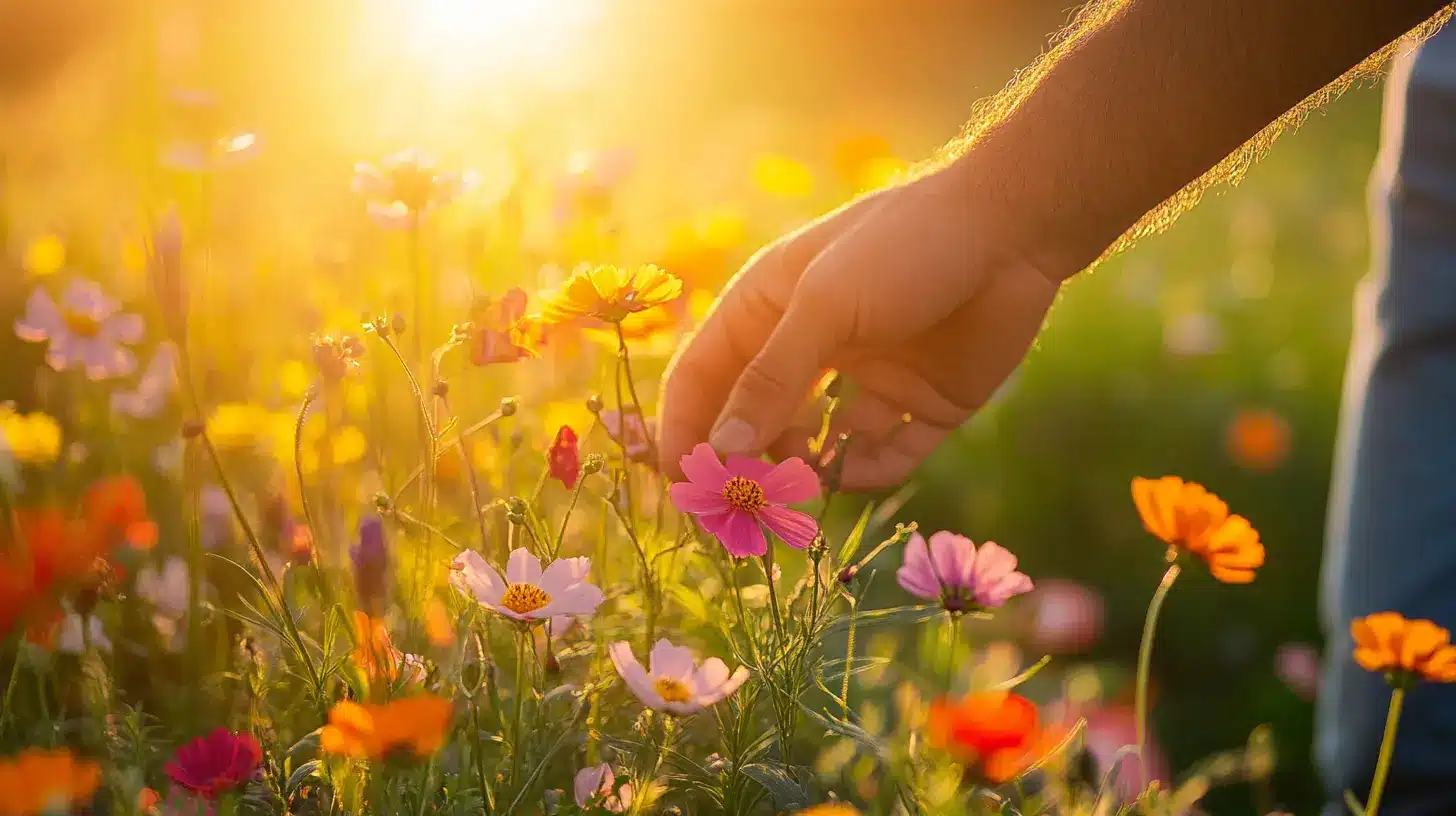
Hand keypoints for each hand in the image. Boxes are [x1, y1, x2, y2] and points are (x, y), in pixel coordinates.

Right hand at [657, 161, 1060, 490]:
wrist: (1015, 229)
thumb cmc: (905, 246)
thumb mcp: (826, 305)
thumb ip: (771, 379)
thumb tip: (721, 452)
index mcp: (769, 308)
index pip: (704, 377)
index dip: (685, 430)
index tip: (679, 484)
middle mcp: (812, 346)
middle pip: (755, 420)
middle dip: (743, 465)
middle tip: (738, 511)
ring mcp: (866, 377)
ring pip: (815, 446)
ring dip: (801, 472)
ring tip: (800, 488)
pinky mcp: (921, 404)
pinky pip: (882, 455)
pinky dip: (865, 470)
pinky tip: (855, 468)